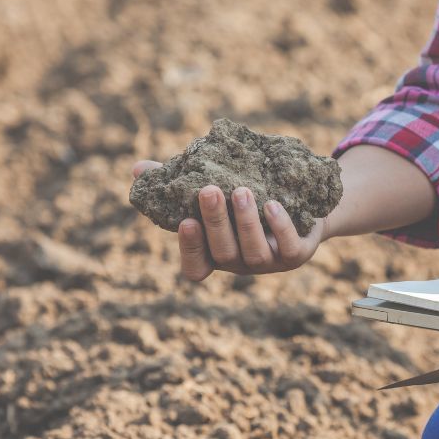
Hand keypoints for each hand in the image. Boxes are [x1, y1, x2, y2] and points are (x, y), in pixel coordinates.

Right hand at [132, 161, 326, 281]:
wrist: (301, 200)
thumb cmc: (247, 195)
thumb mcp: (213, 188)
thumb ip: (176, 184)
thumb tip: (137, 170)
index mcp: (215, 253)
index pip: (196, 268)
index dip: (190, 249)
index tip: (185, 221)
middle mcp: (240, 262)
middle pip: (223, 254)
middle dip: (215, 223)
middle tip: (209, 190)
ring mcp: (270, 262)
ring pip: (254, 252)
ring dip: (245, 222)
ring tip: (241, 190)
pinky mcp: (298, 253)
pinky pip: (290, 248)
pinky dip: (280, 226)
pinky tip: (272, 204)